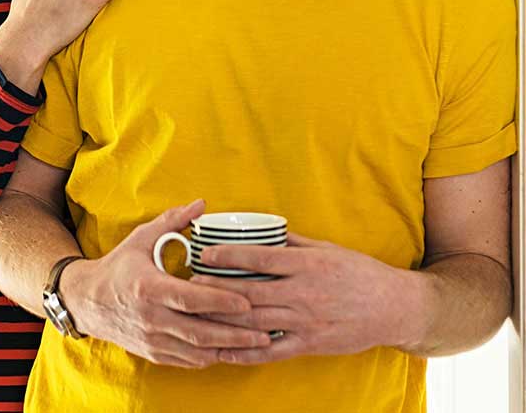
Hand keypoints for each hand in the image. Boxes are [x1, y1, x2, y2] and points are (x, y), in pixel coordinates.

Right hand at [58, 201, 272, 367]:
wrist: (88, 301)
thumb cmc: (118, 267)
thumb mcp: (141, 239)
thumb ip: (172, 221)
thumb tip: (201, 204)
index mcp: (149, 289)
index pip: (191, 299)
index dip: (221, 301)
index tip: (247, 301)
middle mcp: (151, 319)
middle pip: (201, 332)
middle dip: (237, 333)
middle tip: (266, 329)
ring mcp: (153, 340)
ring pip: (199, 352)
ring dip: (230, 348)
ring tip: (258, 342)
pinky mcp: (154, 354)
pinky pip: (189, 361)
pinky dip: (213, 356)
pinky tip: (232, 349)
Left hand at [192, 233, 419, 364]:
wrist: (394, 307)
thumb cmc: (358, 271)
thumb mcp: (326, 248)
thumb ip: (292, 242)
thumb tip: (261, 229)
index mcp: (306, 265)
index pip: (259, 259)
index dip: (228, 256)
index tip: (204, 253)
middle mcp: (303, 294)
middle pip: (250, 292)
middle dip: (216, 289)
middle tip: (188, 284)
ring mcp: (305, 322)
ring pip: (256, 322)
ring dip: (223, 319)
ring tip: (196, 315)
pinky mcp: (310, 344)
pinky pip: (272, 351)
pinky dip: (246, 352)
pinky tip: (223, 351)